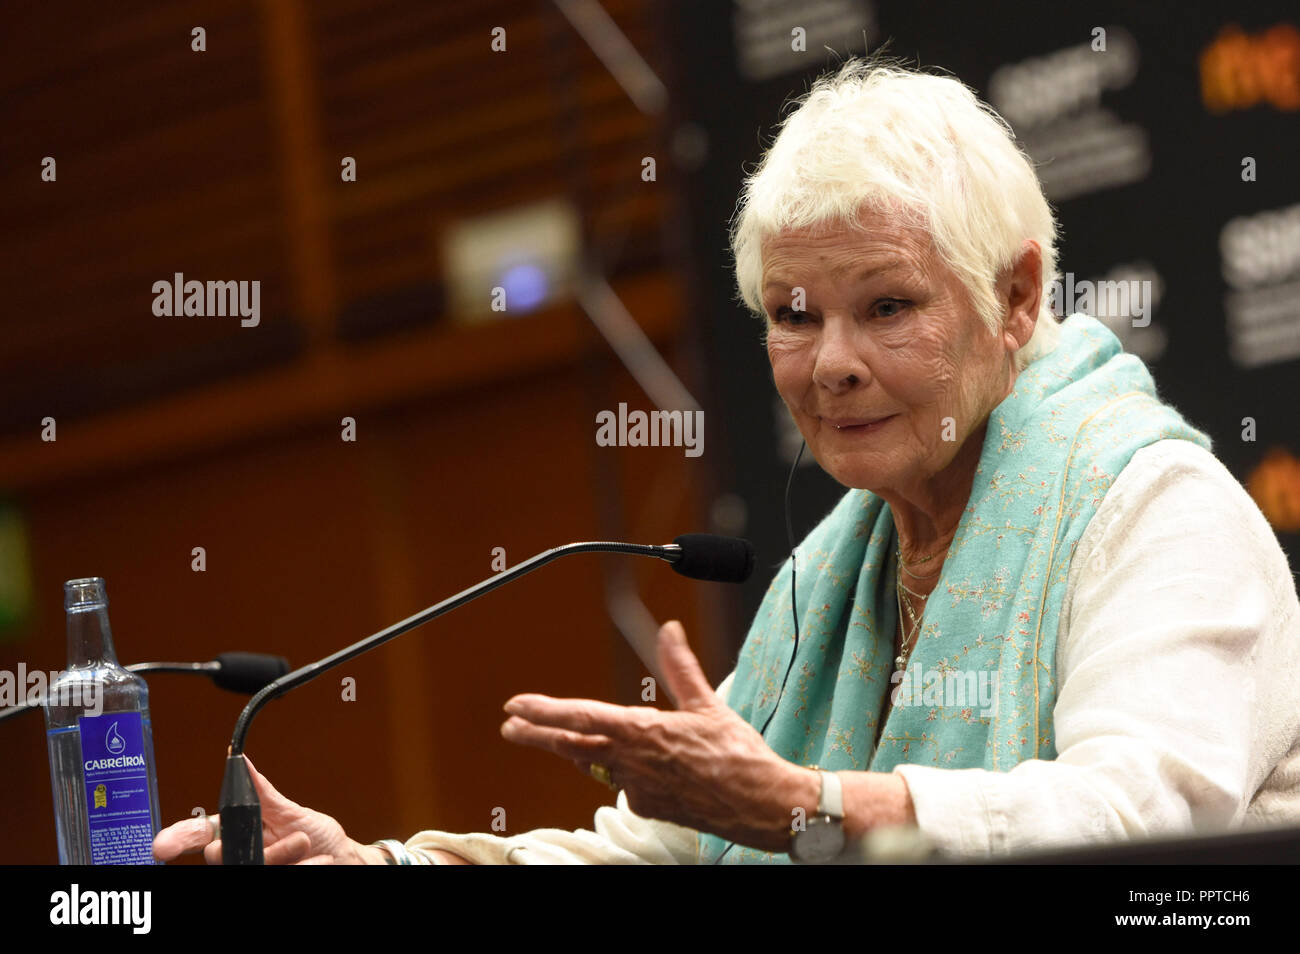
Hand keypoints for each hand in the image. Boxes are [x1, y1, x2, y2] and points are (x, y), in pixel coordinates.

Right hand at [151, 756, 380, 864]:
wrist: (342, 858)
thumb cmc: (316, 836)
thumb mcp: (291, 811)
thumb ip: (264, 794)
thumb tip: (243, 762)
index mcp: (239, 833)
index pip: (200, 836)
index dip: (178, 839)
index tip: (163, 846)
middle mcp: (242, 856)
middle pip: (220, 855)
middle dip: (252, 846)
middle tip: (285, 839)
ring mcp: (257, 870)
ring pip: (255, 864)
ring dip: (286, 854)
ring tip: (306, 845)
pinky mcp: (275, 880)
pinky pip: (283, 873)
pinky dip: (304, 866)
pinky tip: (316, 861)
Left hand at [500, 620, 816, 852]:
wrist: (761, 806)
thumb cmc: (739, 756)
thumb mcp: (708, 704)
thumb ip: (681, 667)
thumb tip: (669, 630)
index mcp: (642, 732)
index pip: (580, 717)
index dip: (543, 711)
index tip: (516, 706)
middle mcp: (631, 763)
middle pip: (572, 745)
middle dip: (538, 734)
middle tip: (510, 727)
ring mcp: (637, 789)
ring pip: (596, 765)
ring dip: (573, 750)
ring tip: (554, 739)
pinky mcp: (649, 807)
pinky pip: (623, 784)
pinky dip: (618, 770)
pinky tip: (628, 765)